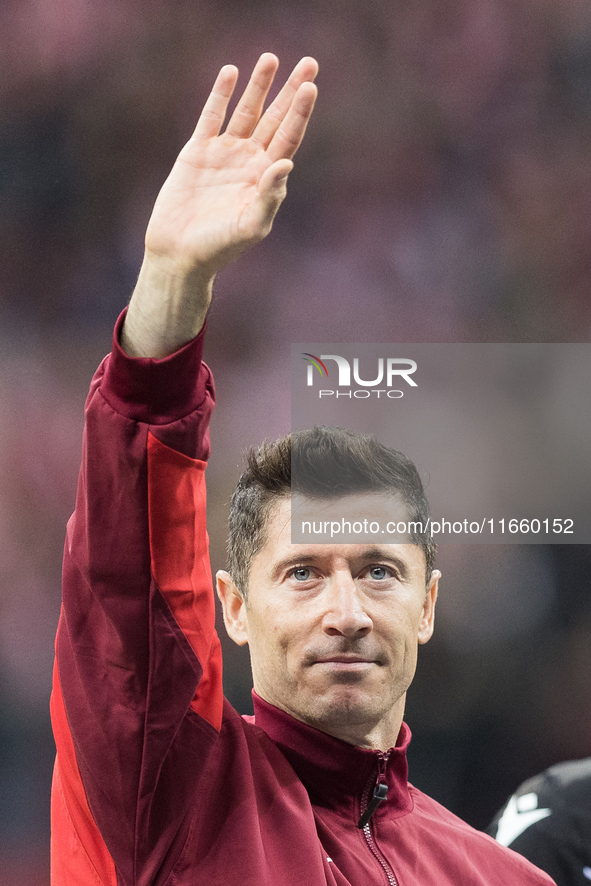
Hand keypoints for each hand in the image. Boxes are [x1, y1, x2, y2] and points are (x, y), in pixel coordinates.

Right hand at [123, 54, 317, 356]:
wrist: (180, 252)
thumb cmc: (219, 247)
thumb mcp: (250, 226)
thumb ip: (269, 197)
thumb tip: (285, 164)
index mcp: (266, 178)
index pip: (289, 138)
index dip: (300, 112)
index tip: (311, 87)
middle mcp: (249, 161)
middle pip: (275, 118)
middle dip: (290, 91)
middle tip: (309, 63)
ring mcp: (224, 153)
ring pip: (246, 111)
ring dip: (259, 86)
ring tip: (271, 58)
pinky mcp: (197, 151)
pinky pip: (212, 116)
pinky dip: (221, 94)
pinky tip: (231, 72)